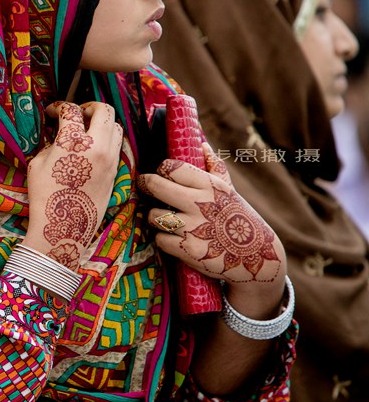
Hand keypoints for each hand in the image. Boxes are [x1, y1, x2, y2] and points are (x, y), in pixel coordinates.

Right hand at [23, 101, 124, 268]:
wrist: (64, 227)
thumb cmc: (44, 196)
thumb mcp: (37, 164)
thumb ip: (51, 144)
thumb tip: (59, 137)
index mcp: (73, 140)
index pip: (71, 110)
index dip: (59, 107)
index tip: (52, 112)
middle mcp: (97, 145)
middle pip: (103, 110)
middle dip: (89, 107)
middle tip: (77, 114)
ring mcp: (110, 158)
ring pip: (116, 126)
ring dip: (102, 123)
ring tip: (88, 130)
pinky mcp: (116, 172)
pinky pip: (117, 146)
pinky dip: (107, 140)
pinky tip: (93, 149)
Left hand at [139, 143, 286, 313]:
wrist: (256, 257)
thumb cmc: (238, 219)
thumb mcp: (230, 191)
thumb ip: (214, 168)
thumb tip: (201, 144)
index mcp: (210, 186)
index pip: (172, 168)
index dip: (162, 170)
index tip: (160, 173)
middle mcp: (200, 203)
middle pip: (155, 186)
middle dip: (145, 185)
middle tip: (144, 186)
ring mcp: (193, 227)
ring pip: (153, 215)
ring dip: (155, 217)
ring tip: (164, 219)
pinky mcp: (188, 250)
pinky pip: (159, 239)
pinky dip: (164, 240)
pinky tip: (175, 240)